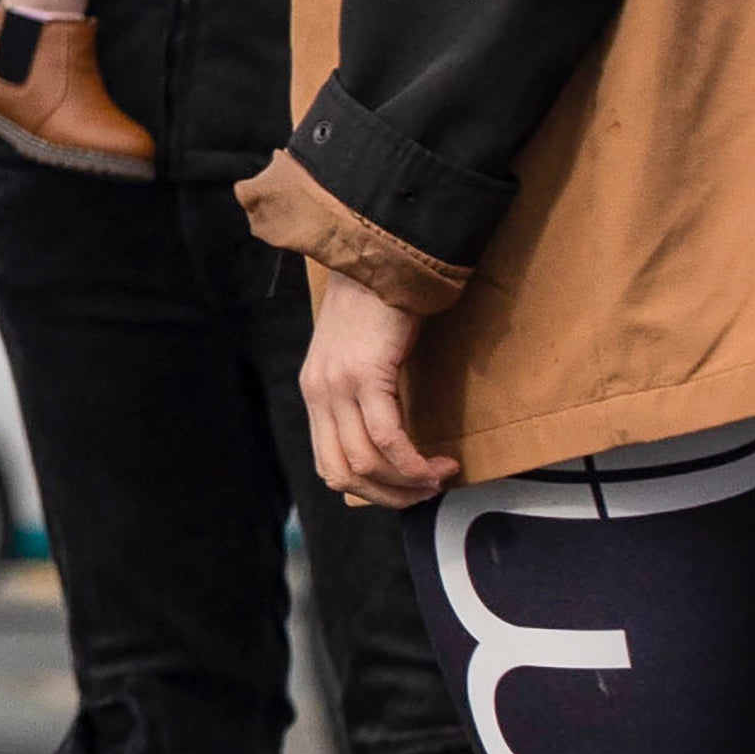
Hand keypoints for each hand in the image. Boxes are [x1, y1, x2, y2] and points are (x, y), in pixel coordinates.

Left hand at [300, 275, 459, 506]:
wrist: (381, 257)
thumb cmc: (377, 305)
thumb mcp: (358, 356)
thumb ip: (362, 395)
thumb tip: (391, 439)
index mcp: (315, 392)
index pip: (328, 465)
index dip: (368, 489)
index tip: (404, 488)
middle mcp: (319, 393)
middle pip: (343, 473)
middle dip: (388, 495)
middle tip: (425, 492)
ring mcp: (338, 385)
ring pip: (366, 462)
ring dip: (408, 481)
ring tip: (439, 476)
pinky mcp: (365, 374)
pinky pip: (388, 438)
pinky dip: (414, 461)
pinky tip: (438, 462)